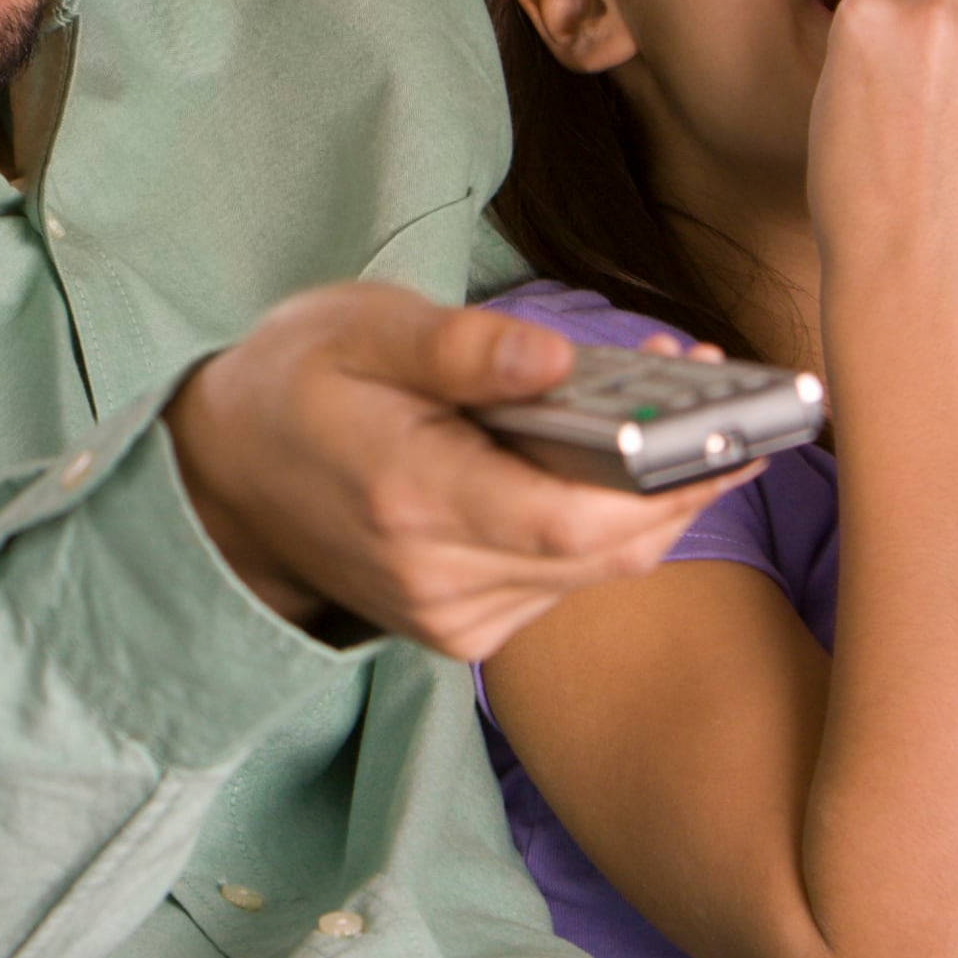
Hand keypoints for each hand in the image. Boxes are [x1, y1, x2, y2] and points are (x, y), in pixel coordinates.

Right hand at [166, 285, 713, 660]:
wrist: (225, 477)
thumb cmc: (293, 384)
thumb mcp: (359, 328)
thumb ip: (458, 347)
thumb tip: (555, 357)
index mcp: (408, 500)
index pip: (568, 519)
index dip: (666, 479)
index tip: (728, 419)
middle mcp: (437, 581)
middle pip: (607, 550)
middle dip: (685, 475)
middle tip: (732, 393)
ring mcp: (454, 617)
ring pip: (602, 569)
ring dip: (659, 495)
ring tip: (687, 405)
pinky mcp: (469, 629)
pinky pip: (573, 579)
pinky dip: (612, 521)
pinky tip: (629, 458)